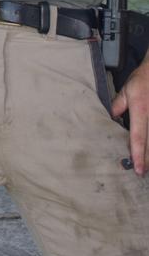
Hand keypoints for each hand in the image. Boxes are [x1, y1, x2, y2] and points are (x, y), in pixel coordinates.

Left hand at [111, 58, 148, 174]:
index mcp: (140, 111)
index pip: (138, 137)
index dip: (138, 154)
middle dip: (146, 161)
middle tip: (140, 174)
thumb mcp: (126, 91)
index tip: (137, 169)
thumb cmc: (142, 81)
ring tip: (146, 167)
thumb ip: (117, 106)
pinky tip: (148, 153)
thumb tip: (111, 120)